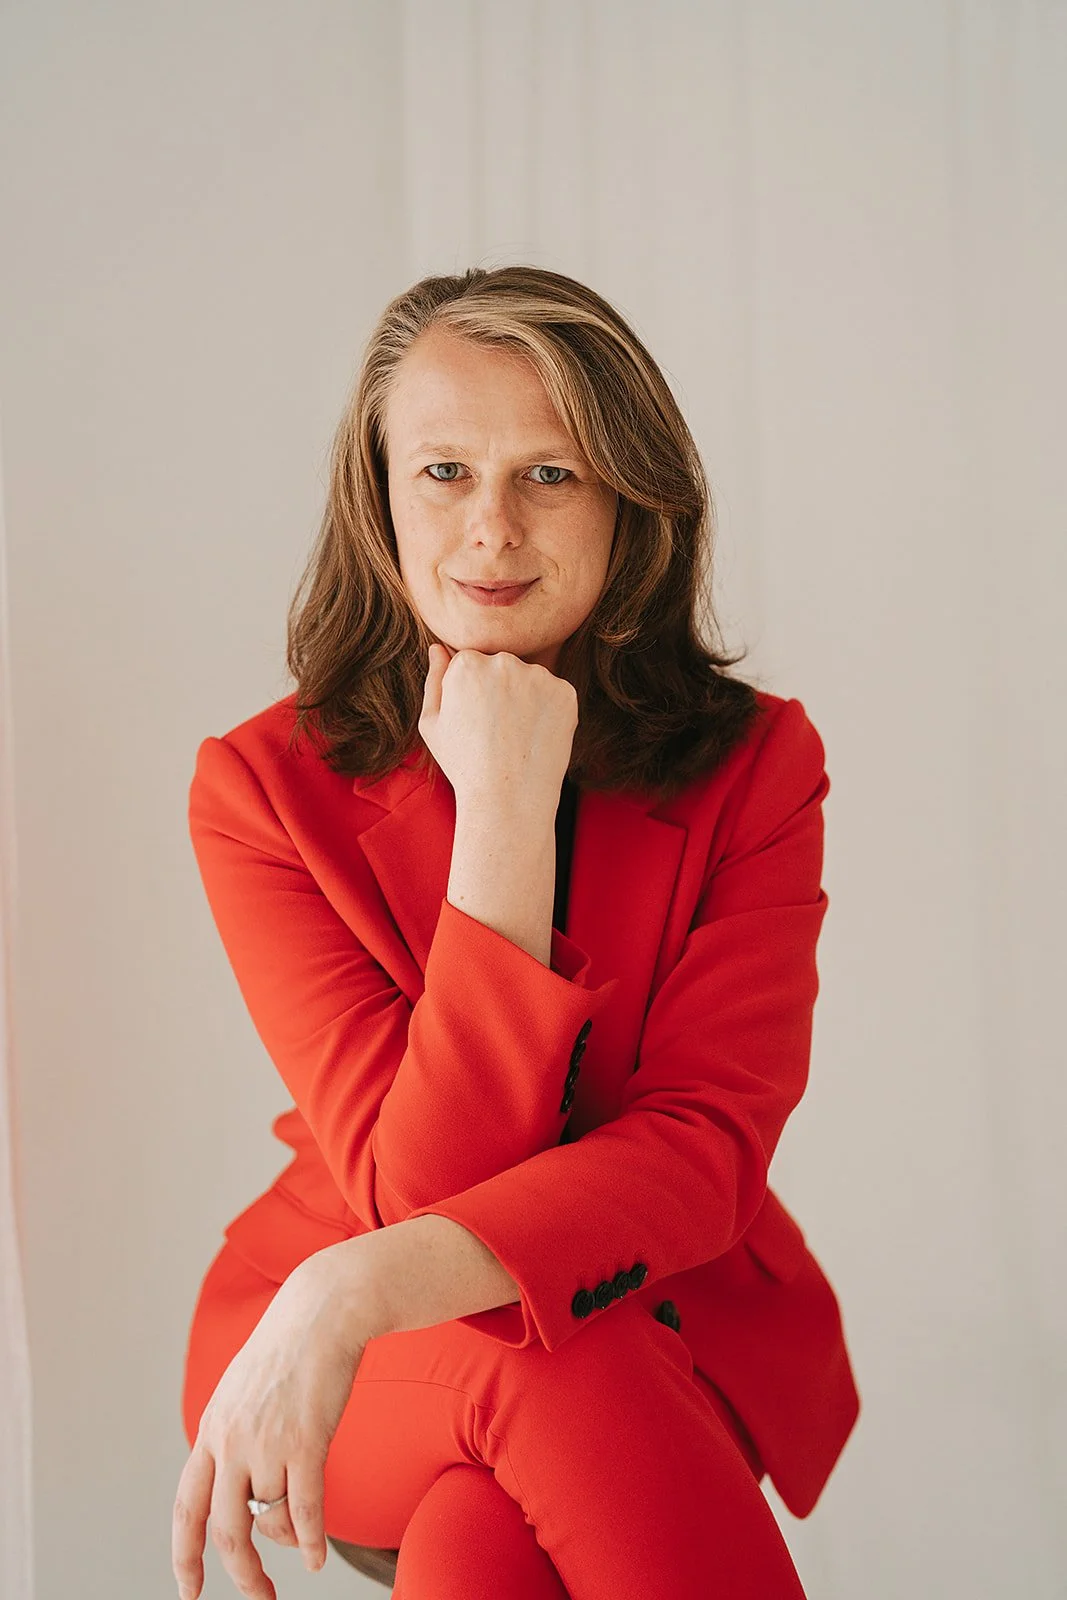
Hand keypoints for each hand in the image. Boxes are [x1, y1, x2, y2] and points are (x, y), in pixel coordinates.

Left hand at [171, 1248, 380, 1599]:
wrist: (323, 1310)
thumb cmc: (290, 1348)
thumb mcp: (243, 1391)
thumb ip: (236, 1436)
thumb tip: (248, 1493)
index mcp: (212, 1430)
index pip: (186, 1507)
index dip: (185, 1556)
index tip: (188, 1591)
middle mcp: (231, 1441)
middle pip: (224, 1529)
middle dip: (240, 1573)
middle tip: (258, 1596)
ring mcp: (267, 1442)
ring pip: (268, 1519)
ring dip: (285, 1542)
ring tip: (302, 1542)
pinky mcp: (306, 1441)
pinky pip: (305, 1511)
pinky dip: (310, 1541)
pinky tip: (319, 1556)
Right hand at [419, 642, 578, 810]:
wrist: (507, 798)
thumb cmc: (463, 764)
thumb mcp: (432, 723)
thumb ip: (435, 679)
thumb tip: (438, 648)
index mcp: (468, 663)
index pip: (471, 661)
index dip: (471, 692)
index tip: (474, 719)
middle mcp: (504, 661)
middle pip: (502, 666)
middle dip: (499, 690)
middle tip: (496, 730)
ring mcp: (539, 676)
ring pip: (530, 679)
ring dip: (526, 698)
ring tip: (516, 737)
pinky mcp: (566, 693)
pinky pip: (555, 694)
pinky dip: (549, 711)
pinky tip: (535, 737)